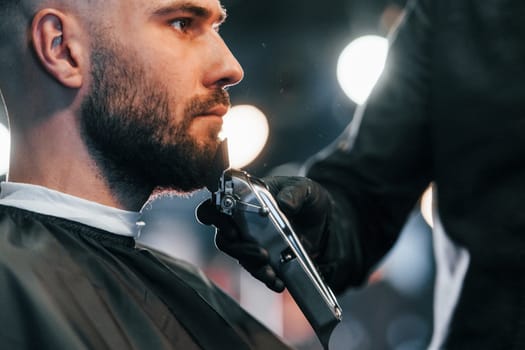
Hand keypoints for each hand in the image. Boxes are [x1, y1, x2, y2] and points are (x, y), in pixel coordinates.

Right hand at [196, 176, 332, 292]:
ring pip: (240, 257)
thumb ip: (294, 193)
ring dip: (253, 267)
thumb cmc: (306, 196)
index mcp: (245, 197)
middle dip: (238, 249)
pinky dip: (267, 278)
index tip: (232, 230)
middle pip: (224, 238)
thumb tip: (283, 204)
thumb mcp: (305, 189)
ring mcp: (252, 240)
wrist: (325, 219)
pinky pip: (258, 270)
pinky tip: (278, 282)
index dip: (215, 218)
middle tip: (261, 253)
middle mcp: (242, 220)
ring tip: (271, 273)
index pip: (217, 205)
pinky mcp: (264, 257)